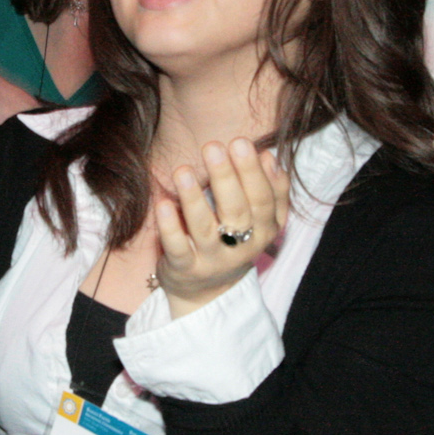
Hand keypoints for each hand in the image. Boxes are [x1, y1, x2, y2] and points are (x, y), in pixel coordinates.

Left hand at [153, 140, 291, 313]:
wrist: (208, 291)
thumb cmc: (234, 240)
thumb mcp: (260, 220)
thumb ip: (270, 189)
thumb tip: (269, 157)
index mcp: (264, 231)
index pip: (263, 200)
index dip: (252, 172)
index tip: (240, 142)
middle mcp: (242, 247)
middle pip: (236, 211)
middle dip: (225, 177)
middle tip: (213, 146)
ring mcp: (212, 260)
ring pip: (204, 228)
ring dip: (193, 198)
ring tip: (182, 170)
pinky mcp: (185, 269)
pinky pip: (177, 248)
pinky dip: (170, 226)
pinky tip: (163, 203)